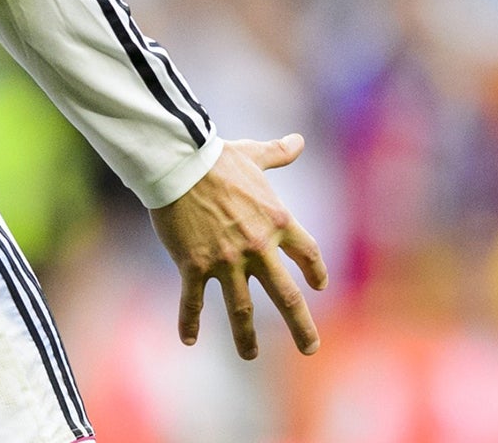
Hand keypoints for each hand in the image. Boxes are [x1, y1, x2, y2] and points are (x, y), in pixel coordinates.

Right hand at [149, 134, 328, 359]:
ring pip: (241, 309)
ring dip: (246, 337)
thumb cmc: (216, 156)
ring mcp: (227, 261)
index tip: (319, 286)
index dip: (315, 271)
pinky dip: (189, 322)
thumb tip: (298, 140)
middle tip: (311, 348)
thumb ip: (277, 153)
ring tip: (249, 356)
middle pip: (287, 297)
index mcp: (278, 221)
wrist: (178, 163)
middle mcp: (258, 247)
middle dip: (301, 327)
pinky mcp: (195, 265)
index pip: (308, 254)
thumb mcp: (252, 154)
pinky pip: (193, 301)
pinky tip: (188, 340)